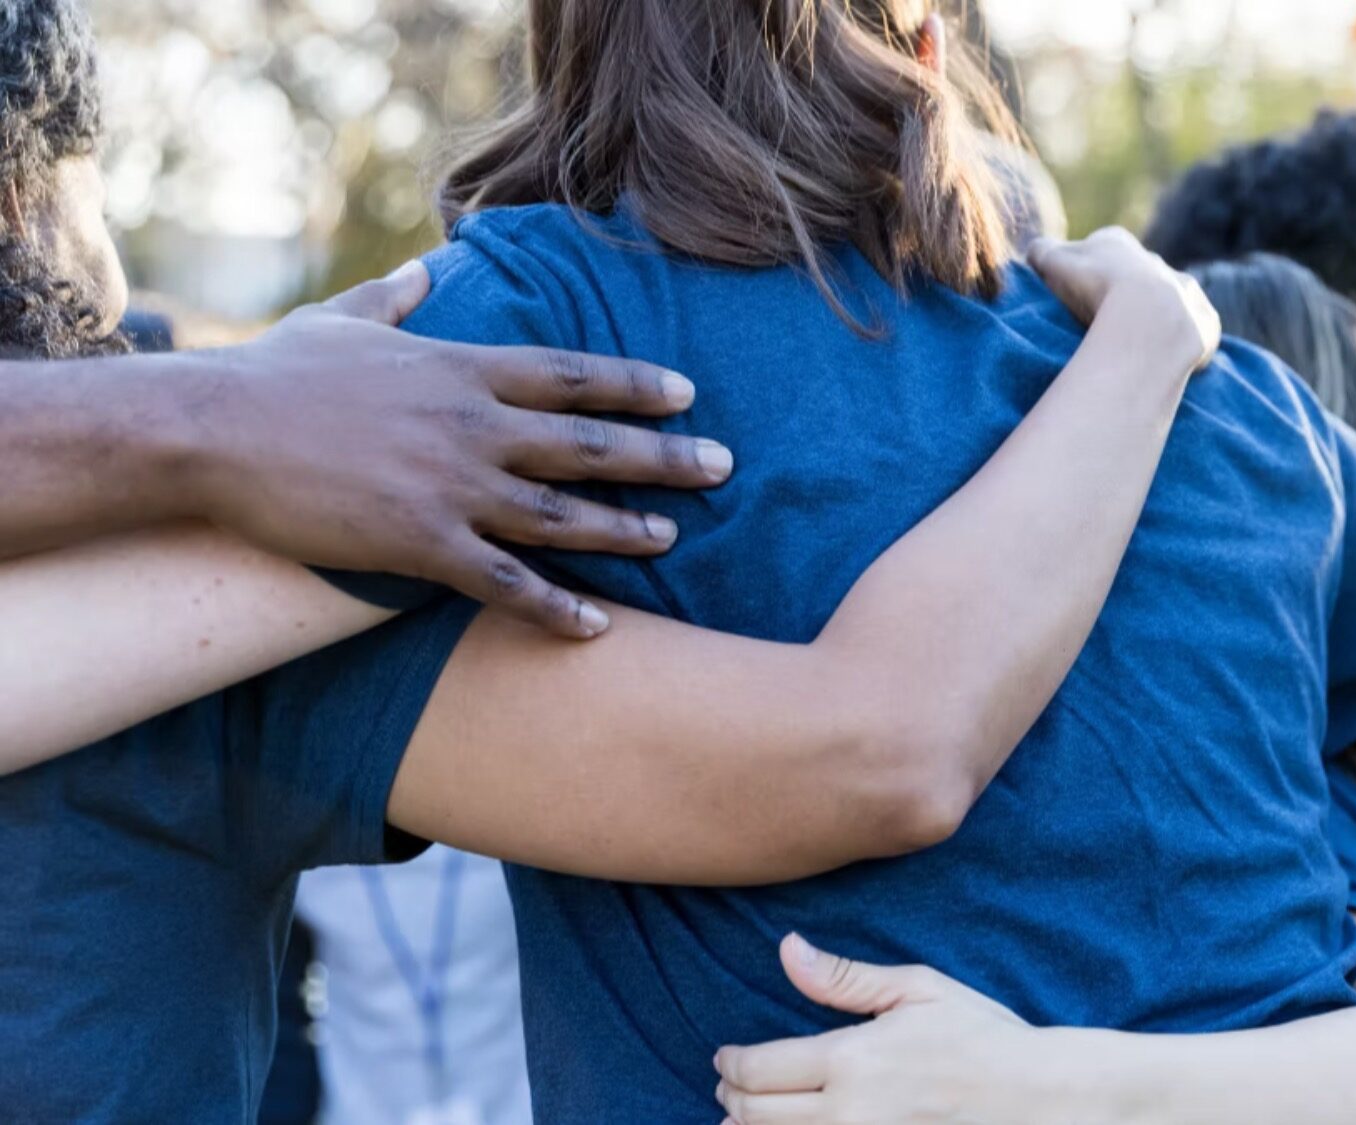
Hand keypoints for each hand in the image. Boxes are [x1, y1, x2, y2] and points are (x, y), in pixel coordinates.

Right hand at [187, 262, 733, 637]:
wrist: (212, 432)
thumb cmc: (273, 375)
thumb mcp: (341, 322)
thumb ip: (393, 301)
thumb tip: (420, 275)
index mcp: (461, 369)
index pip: (572, 375)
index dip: (636, 384)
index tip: (689, 394)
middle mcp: (473, 427)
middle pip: (590, 445)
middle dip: (663, 458)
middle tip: (724, 469)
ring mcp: (451, 487)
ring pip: (561, 516)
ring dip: (625, 531)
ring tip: (673, 540)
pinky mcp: (420, 544)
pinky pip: (503, 583)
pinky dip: (554, 607)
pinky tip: (596, 626)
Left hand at [715, 934, 1040, 1124]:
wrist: (1036, 1097)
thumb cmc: (981, 1035)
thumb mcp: (918, 990)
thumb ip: (843, 978)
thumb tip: (786, 949)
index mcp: (851, 1059)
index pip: (759, 1068)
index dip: (730, 1065)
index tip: (725, 1058)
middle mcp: (848, 1113)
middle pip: (756, 1114)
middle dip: (731, 1097)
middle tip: (727, 1086)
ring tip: (741, 1117)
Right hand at [1028, 227, 1220, 374]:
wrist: (1149, 316)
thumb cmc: (1094, 286)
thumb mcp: (1053, 264)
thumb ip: (1041, 252)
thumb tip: (1036, 251)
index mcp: (1116, 243)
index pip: (1094, 252)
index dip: (1081, 272)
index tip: (1073, 294)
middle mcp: (1155, 262)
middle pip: (1133, 277)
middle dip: (1120, 295)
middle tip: (1100, 324)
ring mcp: (1184, 290)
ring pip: (1167, 303)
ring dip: (1153, 319)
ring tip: (1132, 346)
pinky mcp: (1203, 322)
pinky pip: (1190, 332)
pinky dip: (1179, 344)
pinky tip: (1163, 361)